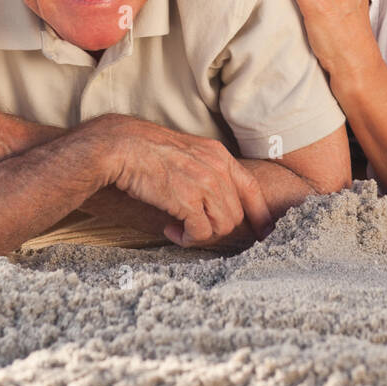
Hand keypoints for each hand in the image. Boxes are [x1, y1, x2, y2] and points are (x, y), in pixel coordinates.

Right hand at [93, 114, 273, 246]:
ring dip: (201, 234)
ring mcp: (204, 184)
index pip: (252, 188)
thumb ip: (206, 171)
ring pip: (222, 226)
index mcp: (219, 155)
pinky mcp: (187, 200)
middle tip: (194, 228)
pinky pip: (200, 232)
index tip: (264, 231)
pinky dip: (187, 238)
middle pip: (236, 213)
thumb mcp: (188, 152)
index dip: (260, 213)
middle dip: (217, 227)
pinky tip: (171, 231)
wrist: (122, 147)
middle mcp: (217, 168)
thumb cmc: (147, 151)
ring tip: (180, 229)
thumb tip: (214, 199)